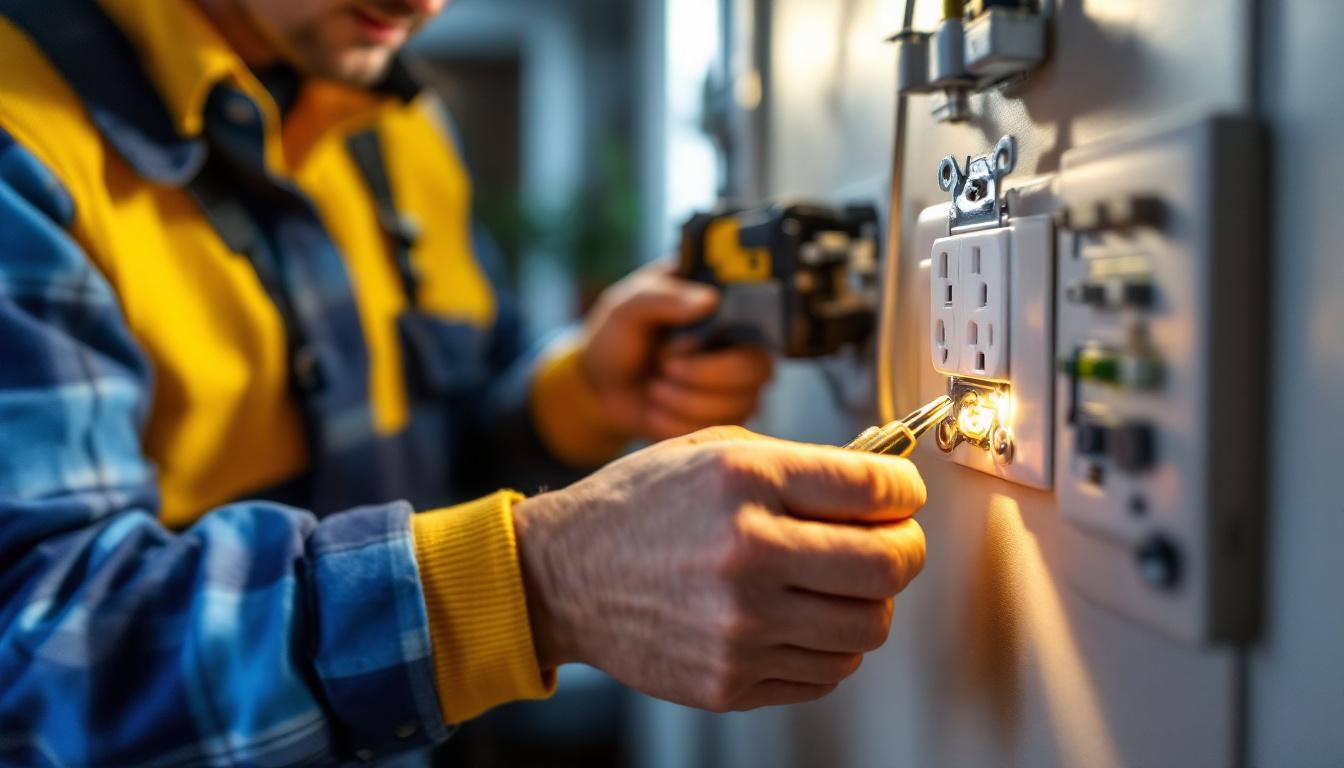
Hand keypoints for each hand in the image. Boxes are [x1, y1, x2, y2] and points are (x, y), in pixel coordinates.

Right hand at [512, 426, 926, 711]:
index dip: (905, 491)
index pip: (876, 490)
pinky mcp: (729, 680)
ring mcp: (739, 626)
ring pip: (867, 628)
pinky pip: (826, 674)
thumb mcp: (711, 449)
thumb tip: (881, 485)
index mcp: (745, 480)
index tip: (900, 497)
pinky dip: (828, 648)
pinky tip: (798, 620)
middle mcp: (747, 552)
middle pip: (889, 566)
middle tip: (892, 543)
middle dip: (905, 550)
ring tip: (837, 586)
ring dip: (868, 603)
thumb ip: (798, 462)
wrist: (563, 576)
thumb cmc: (637, 507)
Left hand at [578, 262, 773, 441]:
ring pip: (740, 406)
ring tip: (653, 390)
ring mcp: (738, 386)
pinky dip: (676, 425)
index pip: (757, 323)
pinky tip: (653, 412)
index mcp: (724, 306)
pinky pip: (717, 431)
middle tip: (664, 369)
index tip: (677, 346)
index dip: (719, 340)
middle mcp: (742, 345)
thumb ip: (664, 297)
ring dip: (685, 402)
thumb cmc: (619, 337)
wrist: (600, 388)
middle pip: (757, 370)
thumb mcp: (628, 306)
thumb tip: (710, 301)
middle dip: (703, 376)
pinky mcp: (724, 419)